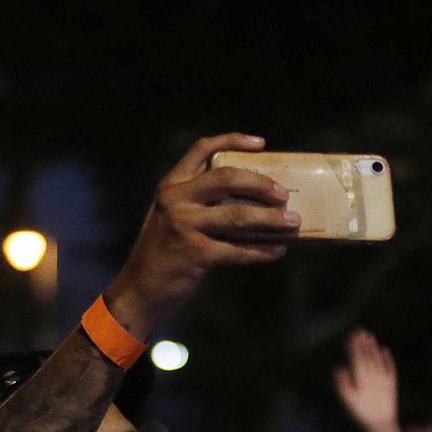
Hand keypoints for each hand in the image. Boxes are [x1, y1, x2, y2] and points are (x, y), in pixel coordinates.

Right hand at [102, 133, 297, 338]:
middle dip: (260, 183)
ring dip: (270, 219)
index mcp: (172, 185)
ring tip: (292, 222)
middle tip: (283, 194)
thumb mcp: (172, 216)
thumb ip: (199, 202)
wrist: (139, 290)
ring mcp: (184, 226)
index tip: (260, 144)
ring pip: (237, 216)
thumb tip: (251, 199)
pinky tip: (277, 251)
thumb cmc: (163, 253)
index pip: (202, 149)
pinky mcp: (195, 254)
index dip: (233, 141)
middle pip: (226, 178)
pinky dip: (261, 251)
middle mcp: (176, 200)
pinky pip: (237, 250)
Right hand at [333, 328, 399, 431]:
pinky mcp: (392, 384)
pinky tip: (384, 350)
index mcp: (362, 380)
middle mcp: (374, 377)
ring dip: (373, 347)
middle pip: (367, 356)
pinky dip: (387, 358)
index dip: (354, 346)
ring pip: (378, 360)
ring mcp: (384, 379)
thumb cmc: (361, 412)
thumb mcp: (348, 400)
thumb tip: (338, 367)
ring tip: (370, 336)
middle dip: (363, 343)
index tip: (352, 335)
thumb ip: (342, 384)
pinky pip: (390, 368)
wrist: (381, 424)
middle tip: (360, 330)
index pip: (357, 358)